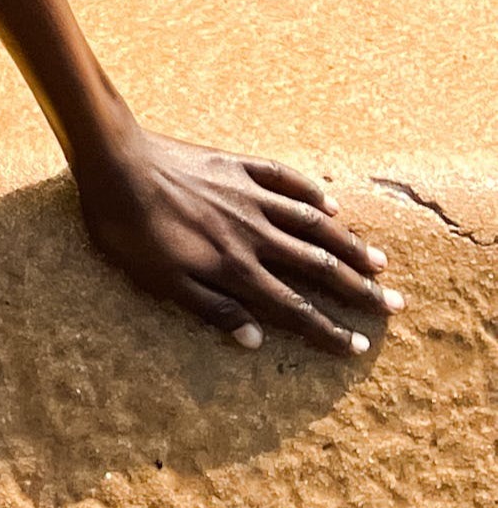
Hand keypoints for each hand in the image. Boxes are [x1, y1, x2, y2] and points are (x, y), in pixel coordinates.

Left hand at [77, 127, 402, 353]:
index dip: (329, 330)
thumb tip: (255, 340)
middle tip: (395, 306)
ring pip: (314, 224)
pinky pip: (285, 179)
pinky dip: (312, 192)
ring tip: (379, 262)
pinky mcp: (236, 165)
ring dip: (349, 244)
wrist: (113, 161)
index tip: (359, 345)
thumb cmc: (127, 227)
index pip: (294, 307)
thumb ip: (210, 308)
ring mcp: (248, 196)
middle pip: (319, 267)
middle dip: (359, 290)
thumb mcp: (159, 280)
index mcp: (234, 267)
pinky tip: (331, 204)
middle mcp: (253, 233)